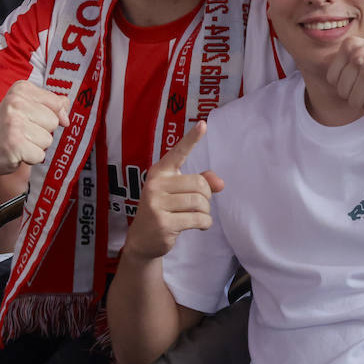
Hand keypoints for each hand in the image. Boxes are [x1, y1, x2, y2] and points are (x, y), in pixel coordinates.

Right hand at [0, 81, 70, 177]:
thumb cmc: (6, 129)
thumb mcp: (26, 108)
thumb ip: (50, 104)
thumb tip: (66, 105)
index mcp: (20, 89)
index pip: (57, 103)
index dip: (50, 116)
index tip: (32, 119)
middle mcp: (15, 102)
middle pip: (54, 122)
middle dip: (42, 132)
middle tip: (22, 133)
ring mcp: (13, 123)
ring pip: (48, 140)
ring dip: (36, 146)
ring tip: (19, 142)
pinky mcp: (14, 144)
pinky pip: (40, 155)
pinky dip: (30, 158)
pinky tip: (16, 152)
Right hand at [123, 122, 223, 262]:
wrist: (142, 239)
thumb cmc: (164, 210)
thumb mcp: (178, 192)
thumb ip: (201, 182)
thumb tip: (220, 183)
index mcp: (160, 172)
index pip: (178, 153)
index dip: (192, 139)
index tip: (203, 124)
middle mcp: (156, 185)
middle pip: (199, 184)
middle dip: (207, 197)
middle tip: (201, 206)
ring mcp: (157, 204)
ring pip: (199, 202)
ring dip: (206, 212)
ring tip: (198, 216)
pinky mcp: (163, 223)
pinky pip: (197, 219)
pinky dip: (205, 224)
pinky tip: (200, 226)